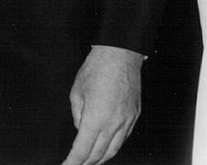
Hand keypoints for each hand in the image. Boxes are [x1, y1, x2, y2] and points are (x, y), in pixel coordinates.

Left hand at [61, 45, 142, 164]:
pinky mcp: (134, 115)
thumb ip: (77, 115)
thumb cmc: (98, 67)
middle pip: (97, 155)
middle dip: (84, 163)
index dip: (72, 163)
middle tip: (76, 164)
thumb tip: (81, 129)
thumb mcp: (77, 91)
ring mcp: (126, 120)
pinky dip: (114, 146)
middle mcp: (113, 123)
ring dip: (100, 158)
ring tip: (91, 160)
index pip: (81, 151)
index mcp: (95, 119)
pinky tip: (107, 145)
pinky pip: (124, 138)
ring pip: (113, 150)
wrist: (120, 53)